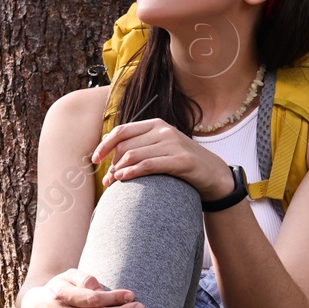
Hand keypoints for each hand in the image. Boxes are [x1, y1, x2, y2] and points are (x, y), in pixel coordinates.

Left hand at [91, 118, 234, 198]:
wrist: (214, 174)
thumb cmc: (180, 162)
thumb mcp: (160, 147)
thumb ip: (139, 145)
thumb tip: (107, 153)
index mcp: (156, 124)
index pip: (121, 131)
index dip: (104, 146)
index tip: (94, 160)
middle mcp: (164, 131)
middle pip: (124, 145)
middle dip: (111, 163)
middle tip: (107, 180)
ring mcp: (174, 144)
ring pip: (133, 155)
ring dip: (118, 171)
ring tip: (113, 183)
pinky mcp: (181, 160)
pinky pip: (148, 165)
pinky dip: (132, 172)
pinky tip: (122, 179)